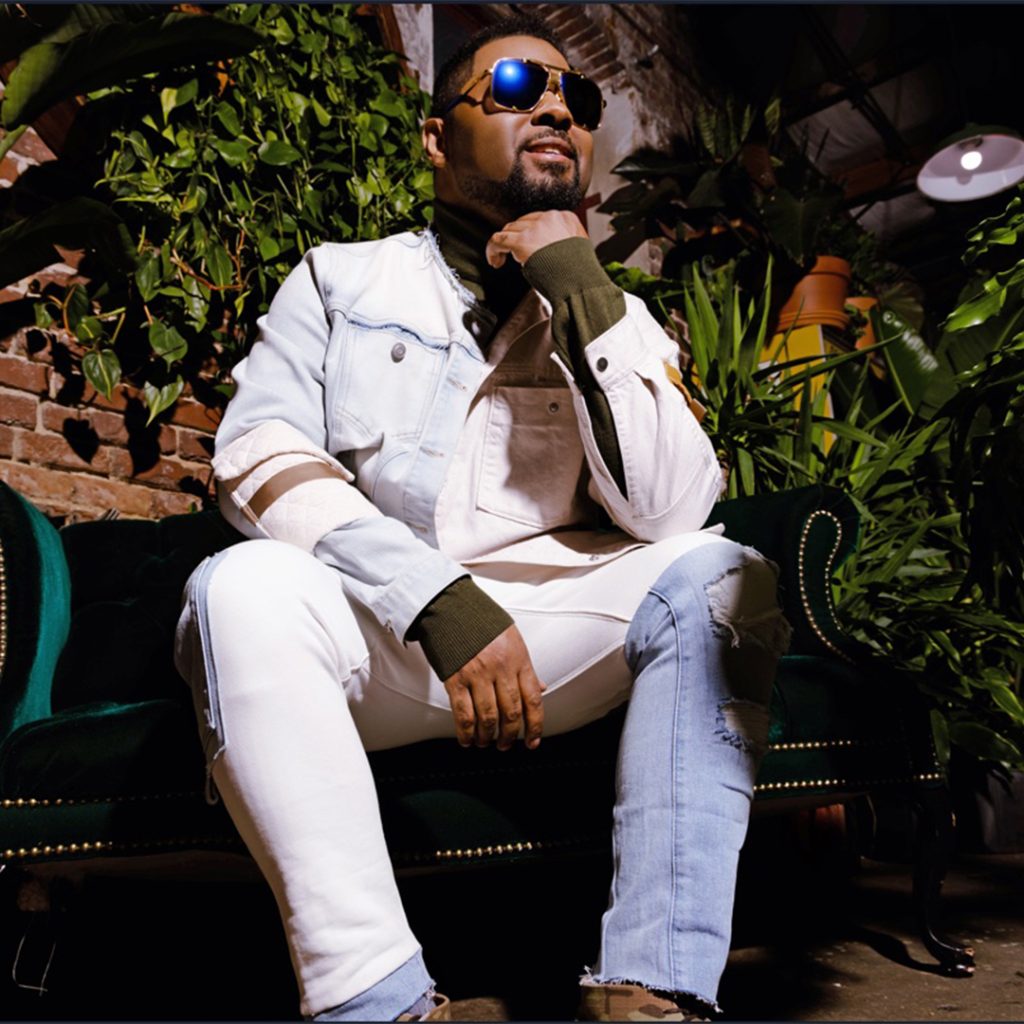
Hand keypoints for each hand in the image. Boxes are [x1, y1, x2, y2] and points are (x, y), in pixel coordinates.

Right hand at [443, 624, 545, 750]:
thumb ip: (525, 668)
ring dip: (488, 737)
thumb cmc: (483, 623)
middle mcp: (500, 669)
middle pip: (511, 713)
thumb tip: (540, 689)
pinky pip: (463, 714)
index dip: (535, 726)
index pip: (533, 700)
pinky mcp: (455, 680)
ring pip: (488, 718)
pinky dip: (466, 732)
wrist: (451, 607)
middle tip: (506, 744)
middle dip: (510, 736)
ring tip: (487, 742)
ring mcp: (477, 675)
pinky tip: (468, 739)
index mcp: (518, 659)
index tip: (533, 741)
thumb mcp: (513, 640)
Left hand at [486, 210, 587, 268]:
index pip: (540, 219)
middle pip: (523, 222)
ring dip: (504, 245)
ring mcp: (535, 229)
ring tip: (501, 261)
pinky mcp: (522, 241)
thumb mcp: (576, 251)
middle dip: (516, 238)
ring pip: (509, 229)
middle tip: (513, 256)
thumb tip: (547, 251)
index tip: (527, 248)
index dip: (530, 234)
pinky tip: (495, 261)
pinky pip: (498, 240)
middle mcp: (550, 219)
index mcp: (566, 219)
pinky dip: (493, 250)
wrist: (579, 282)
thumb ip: (562, 244)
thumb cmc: (579, 275)